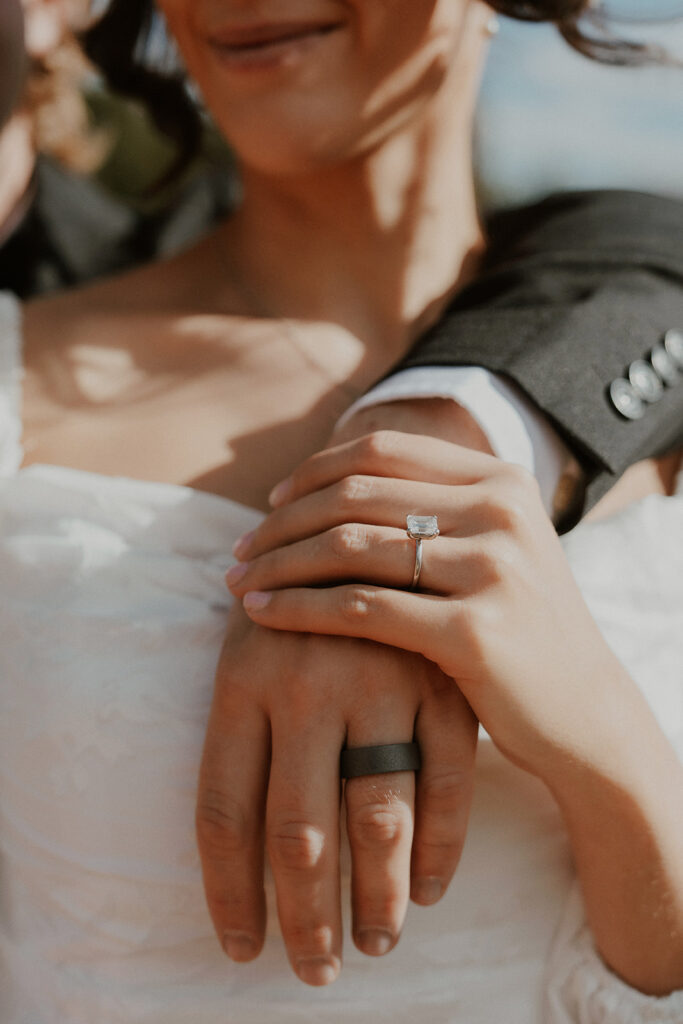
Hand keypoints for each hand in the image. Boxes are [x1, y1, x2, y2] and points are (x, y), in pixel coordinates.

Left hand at [196, 600, 477, 985]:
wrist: (396, 528)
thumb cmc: (308, 603)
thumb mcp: (259, 640)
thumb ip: (243, 720)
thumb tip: (234, 846)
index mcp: (242, 672)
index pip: (223, 812)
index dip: (229, 895)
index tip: (242, 949)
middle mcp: (306, 676)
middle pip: (296, 832)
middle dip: (306, 919)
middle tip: (316, 972)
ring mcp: (380, 676)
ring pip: (376, 816)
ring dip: (379, 897)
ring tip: (377, 943)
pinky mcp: (442, 678)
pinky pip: (446, 784)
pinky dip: (442, 847)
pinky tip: (433, 890)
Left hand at [228, 430, 624, 781]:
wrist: (583, 713)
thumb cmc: (520, 632)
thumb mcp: (492, 551)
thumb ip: (431, 513)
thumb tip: (328, 491)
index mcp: (501, 480)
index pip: (383, 451)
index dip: (313, 472)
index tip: (270, 504)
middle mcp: (500, 511)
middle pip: (357, 494)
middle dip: (283, 520)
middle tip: (240, 548)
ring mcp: (492, 568)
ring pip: (351, 546)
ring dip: (280, 561)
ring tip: (239, 580)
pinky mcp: (474, 631)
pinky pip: (360, 608)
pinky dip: (299, 607)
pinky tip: (263, 614)